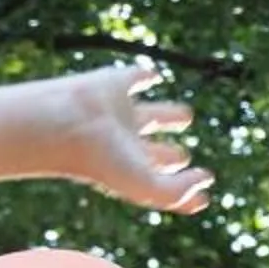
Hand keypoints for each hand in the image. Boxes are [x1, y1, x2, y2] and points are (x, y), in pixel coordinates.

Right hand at [51, 60, 213, 213]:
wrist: (63, 124)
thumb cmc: (100, 161)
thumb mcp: (145, 186)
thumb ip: (178, 192)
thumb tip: (204, 181)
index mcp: (134, 169)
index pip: (164, 179)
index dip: (185, 182)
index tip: (205, 181)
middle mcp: (128, 144)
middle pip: (154, 150)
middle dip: (172, 155)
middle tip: (183, 156)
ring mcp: (122, 114)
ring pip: (152, 115)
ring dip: (170, 116)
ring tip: (187, 117)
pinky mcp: (116, 84)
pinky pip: (137, 76)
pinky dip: (147, 75)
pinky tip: (154, 75)